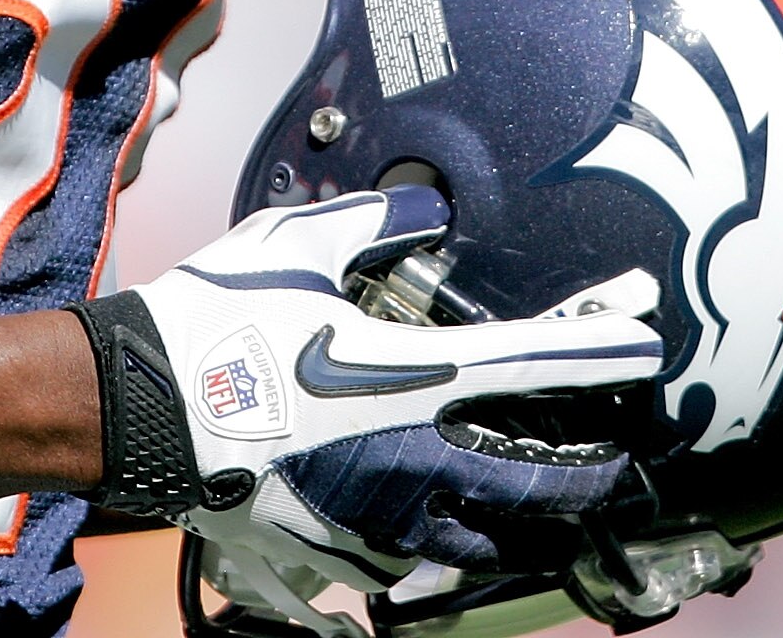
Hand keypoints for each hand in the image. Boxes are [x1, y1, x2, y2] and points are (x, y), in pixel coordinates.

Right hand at [71, 190, 660, 625]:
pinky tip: (427, 542)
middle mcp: (410, 458)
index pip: (535, 366)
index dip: (601, 352)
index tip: (644, 344)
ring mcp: (373, 516)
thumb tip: (424, 212)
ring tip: (533, 510)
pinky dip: (429, 557)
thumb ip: (377, 226)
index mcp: (413, 376)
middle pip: (534, 484)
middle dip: (585, 474)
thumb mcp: (300, 243)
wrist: (138, 405)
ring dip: (515, 524)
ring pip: (477, 542)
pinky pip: (402, 571)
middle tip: (608, 462)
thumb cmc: (216, 322)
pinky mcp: (329, 550)